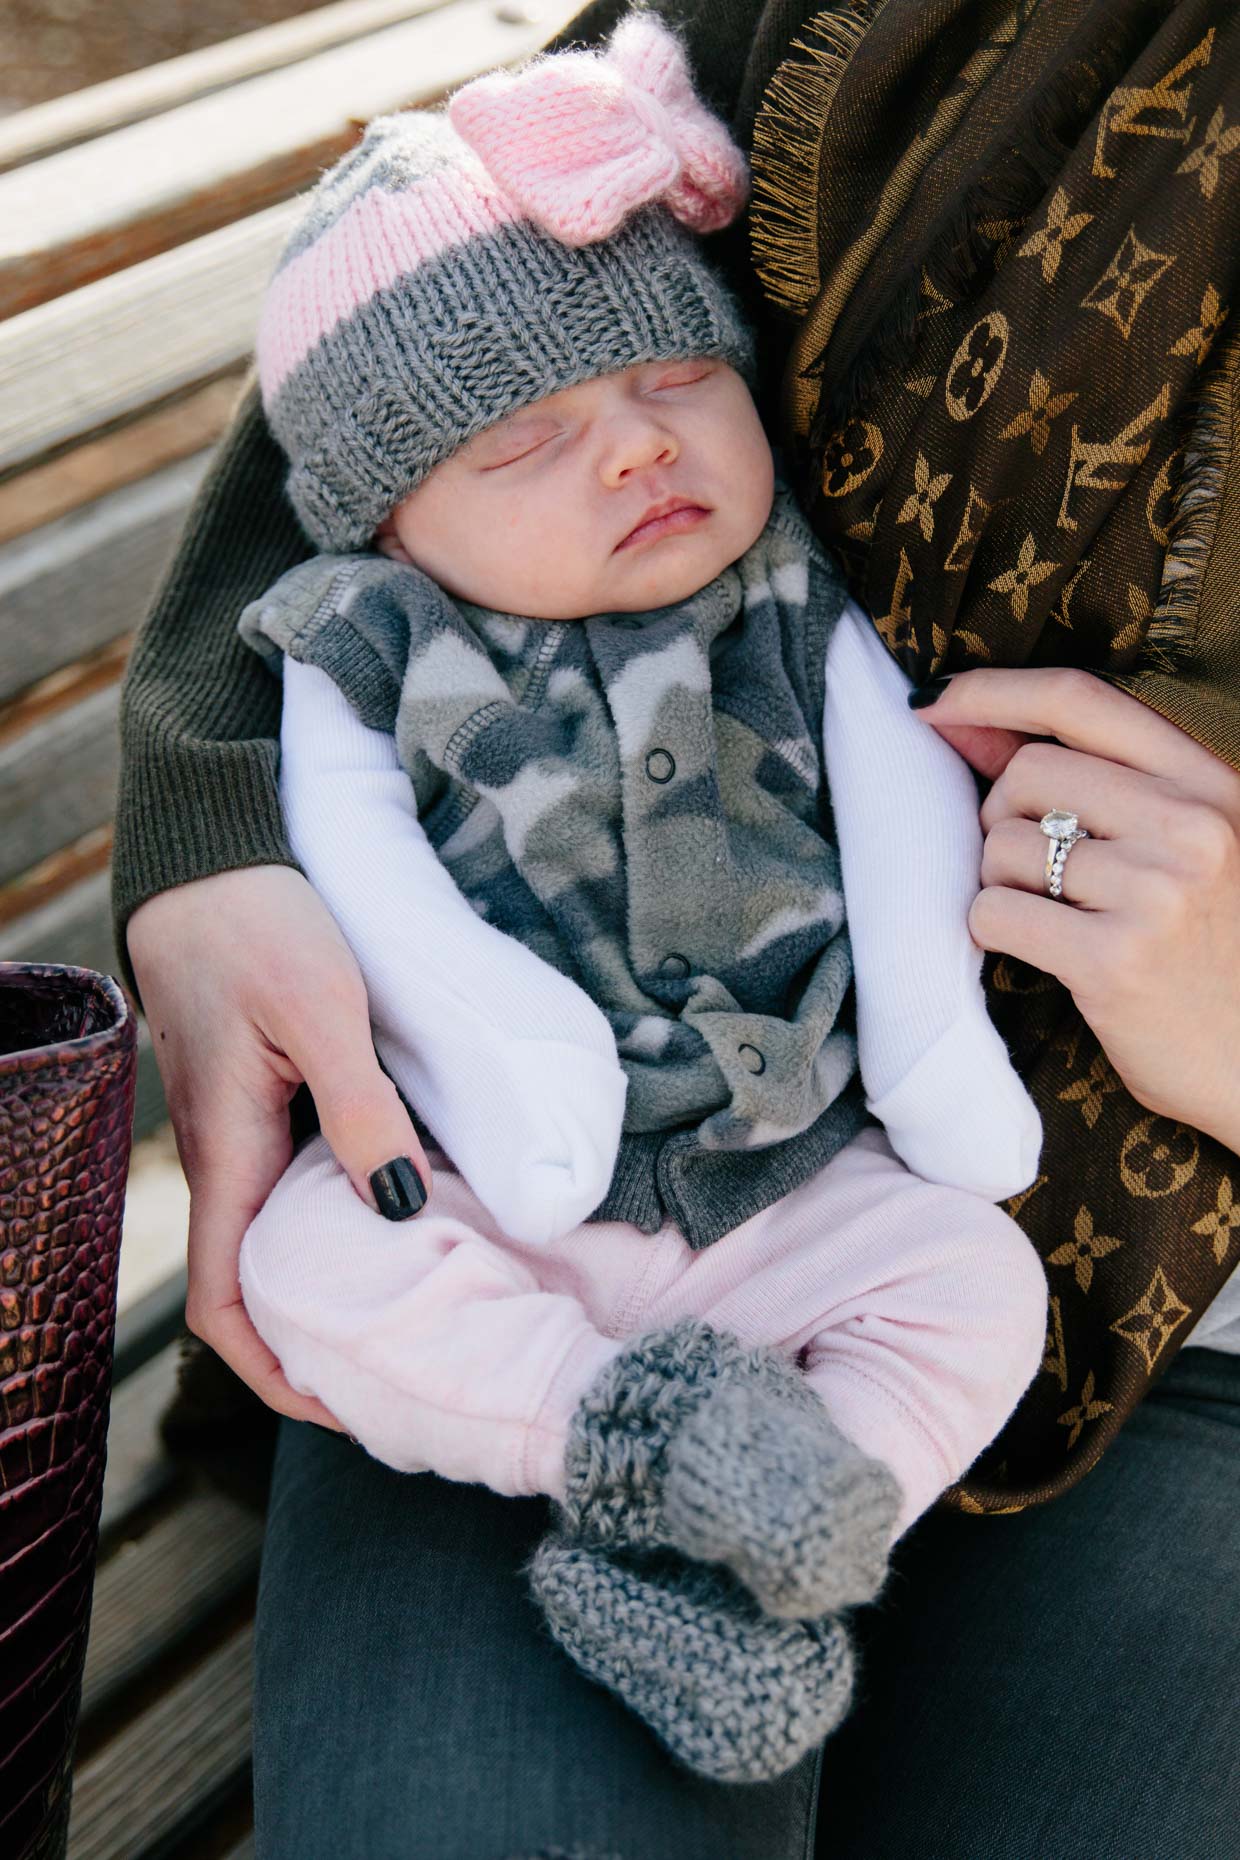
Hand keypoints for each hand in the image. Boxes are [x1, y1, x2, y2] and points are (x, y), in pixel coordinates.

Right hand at [126, 866, 433, 1425]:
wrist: (208, 855)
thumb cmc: (256, 924)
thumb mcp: (321, 1010)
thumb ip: (361, 1108)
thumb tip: (403, 1209)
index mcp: (228, 1155)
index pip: (227, 1306)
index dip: (275, 1374)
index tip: (344, 1407)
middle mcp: (227, 1156)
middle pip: (261, 1283)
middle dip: (319, 1339)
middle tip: (410, 1363)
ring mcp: (243, 1125)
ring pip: (282, 1232)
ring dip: (337, 1276)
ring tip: (423, 1298)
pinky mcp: (263, 1092)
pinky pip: (297, 1179)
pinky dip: (344, 1211)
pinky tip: (410, 1202)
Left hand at [912, 667, 1239, 1153]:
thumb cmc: (1206, 951)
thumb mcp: (1178, 845)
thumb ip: (1082, 776)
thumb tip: (959, 719)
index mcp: (1211, 782)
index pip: (1080, 699)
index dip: (992, 692)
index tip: (931, 704)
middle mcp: (1192, 826)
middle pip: (1026, 775)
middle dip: (1003, 818)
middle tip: (1036, 871)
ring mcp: (1156, 894)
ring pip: (1002, 847)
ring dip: (1001, 883)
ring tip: (1056, 917)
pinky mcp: (1114, 962)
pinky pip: (995, 913)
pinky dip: (995, 931)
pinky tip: (1042, 952)